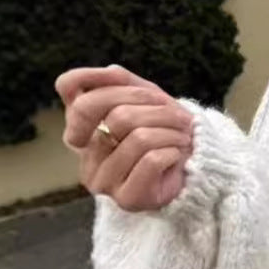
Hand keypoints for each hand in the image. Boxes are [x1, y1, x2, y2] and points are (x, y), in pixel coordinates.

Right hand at [55, 66, 194, 211]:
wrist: (194, 164)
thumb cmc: (165, 129)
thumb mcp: (145, 97)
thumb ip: (121, 81)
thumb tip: (109, 70)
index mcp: (83, 127)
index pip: (74, 94)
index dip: (103, 81)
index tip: (140, 88)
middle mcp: (86, 155)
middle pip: (118, 115)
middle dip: (158, 109)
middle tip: (180, 117)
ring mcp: (102, 180)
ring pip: (139, 138)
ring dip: (172, 132)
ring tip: (182, 137)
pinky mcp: (125, 198)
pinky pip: (152, 160)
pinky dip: (173, 151)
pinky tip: (177, 155)